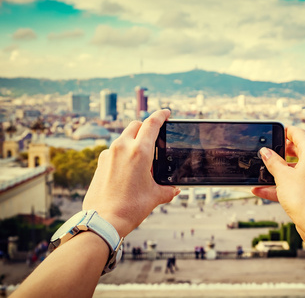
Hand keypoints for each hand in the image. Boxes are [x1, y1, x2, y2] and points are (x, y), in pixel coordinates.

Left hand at [83, 109, 179, 236]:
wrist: (103, 220)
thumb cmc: (130, 208)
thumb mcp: (155, 197)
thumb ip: (168, 190)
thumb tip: (175, 189)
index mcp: (139, 152)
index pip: (152, 123)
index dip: (161, 115)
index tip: (166, 113)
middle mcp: (122, 147)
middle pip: (136, 125)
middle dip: (146, 126)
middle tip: (155, 136)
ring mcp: (108, 154)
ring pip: (124, 137)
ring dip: (134, 140)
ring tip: (142, 159)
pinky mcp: (100, 162)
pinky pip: (114, 150)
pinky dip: (123, 152)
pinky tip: (128, 169)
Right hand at [252, 126, 304, 244]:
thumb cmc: (304, 198)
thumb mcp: (282, 176)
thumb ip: (272, 162)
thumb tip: (266, 152)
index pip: (298, 133)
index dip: (284, 131)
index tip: (274, 132)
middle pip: (298, 150)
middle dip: (280, 152)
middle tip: (267, 153)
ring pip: (296, 168)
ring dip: (278, 170)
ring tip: (261, 173)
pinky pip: (297, 182)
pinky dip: (283, 184)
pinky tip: (262, 189)